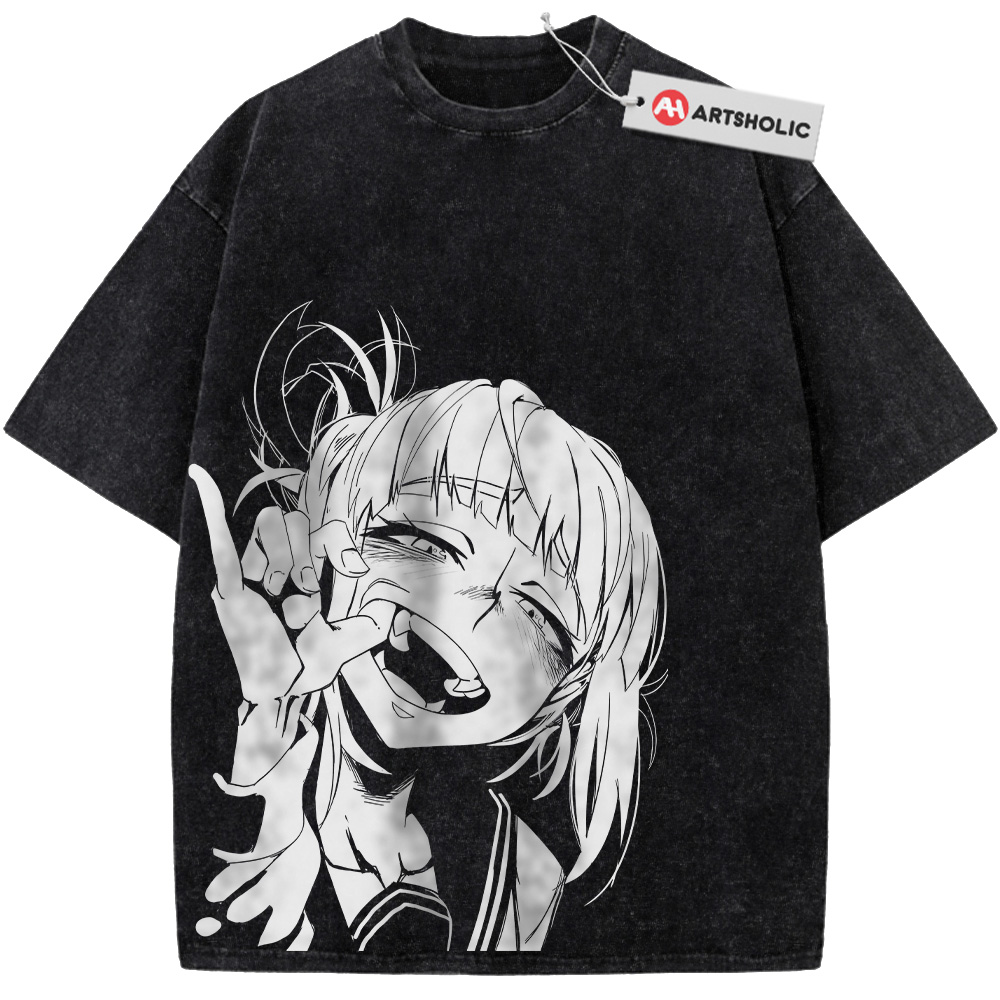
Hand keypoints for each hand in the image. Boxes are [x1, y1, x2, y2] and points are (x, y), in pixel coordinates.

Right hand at [188, 464, 391, 704]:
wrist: (279, 692)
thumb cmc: (307, 666)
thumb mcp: (343, 644)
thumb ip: (366, 628)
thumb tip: (393, 615)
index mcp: (303, 568)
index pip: (314, 527)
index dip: (330, 540)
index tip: (345, 567)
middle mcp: (278, 563)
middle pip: (291, 519)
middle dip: (302, 553)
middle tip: (304, 592)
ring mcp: (251, 572)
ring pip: (267, 525)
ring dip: (279, 557)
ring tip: (278, 593)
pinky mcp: (228, 587)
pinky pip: (219, 542)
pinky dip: (209, 506)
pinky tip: (199, 475)